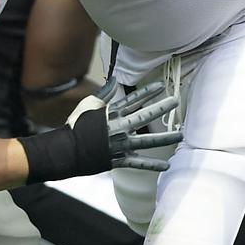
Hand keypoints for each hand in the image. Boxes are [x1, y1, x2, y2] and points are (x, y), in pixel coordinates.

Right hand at [20, 80, 181, 181]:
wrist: (64, 151)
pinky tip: (166, 165)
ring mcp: (119, 145)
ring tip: (180, 135)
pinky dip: (151, 165)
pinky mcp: (117, 159)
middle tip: (175, 101)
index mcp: (111, 114)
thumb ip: (103, 94)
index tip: (161, 86)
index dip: (147, 92)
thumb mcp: (87, 106)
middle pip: (144, 116)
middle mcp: (118, 128)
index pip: (133, 100)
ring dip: (164, 138)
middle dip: (161, 108)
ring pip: (146, 141)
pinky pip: (137, 163)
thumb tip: (113, 80)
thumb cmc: (74, 127)